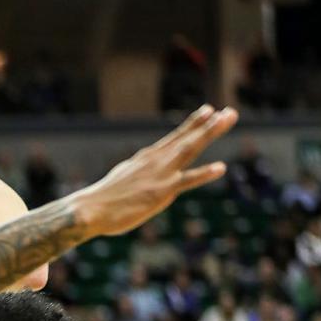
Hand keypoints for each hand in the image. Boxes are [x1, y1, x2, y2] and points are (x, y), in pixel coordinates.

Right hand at [77, 106, 237, 237]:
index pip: (175, 137)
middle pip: (188, 138)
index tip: (209, 111)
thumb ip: (137, 177)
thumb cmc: (102, 200)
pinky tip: (221, 167)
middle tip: (230, 112)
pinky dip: (205, 173)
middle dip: (210, 124)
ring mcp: (160, 174)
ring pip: (190, 149)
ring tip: (227, 119)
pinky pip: (187, 181)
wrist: (90, 209)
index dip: (193, 124)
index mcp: (147, 158)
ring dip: (210, 133)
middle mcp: (156, 160)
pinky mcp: (161, 192)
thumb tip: (141, 180)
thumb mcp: (122, 180)